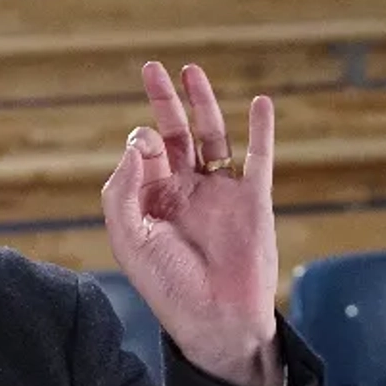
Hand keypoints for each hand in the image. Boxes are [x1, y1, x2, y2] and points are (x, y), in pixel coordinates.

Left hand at [100, 61, 281, 385]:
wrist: (215, 318)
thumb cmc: (167, 285)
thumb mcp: (128, 238)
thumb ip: (124, 188)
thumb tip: (141, 139)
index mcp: (151, 201)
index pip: (143, 154)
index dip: (142, 141)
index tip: (147, 147)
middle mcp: (184, 192)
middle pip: (174, 135)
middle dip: (163, 102)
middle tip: (152, 68)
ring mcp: (219, 193)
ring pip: (211, 138)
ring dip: (203, 105)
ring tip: (192, 71)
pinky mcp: (253, 199)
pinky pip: (258, 158)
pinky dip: (262, 130)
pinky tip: (260, 102)